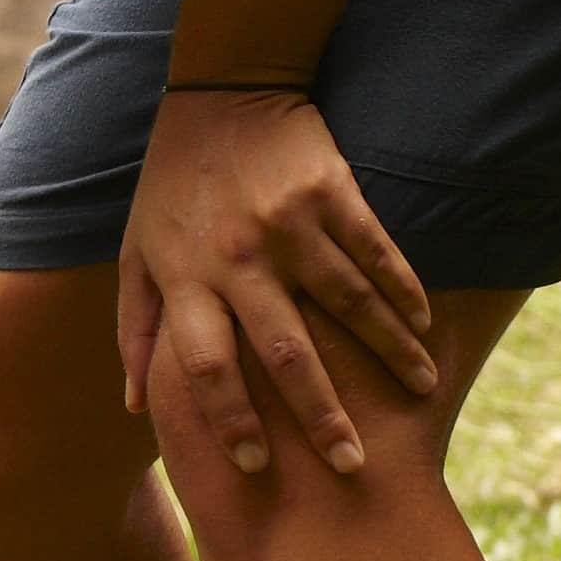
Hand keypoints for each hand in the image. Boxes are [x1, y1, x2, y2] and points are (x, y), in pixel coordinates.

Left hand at [115, 85, 434, 477]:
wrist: (221, 95)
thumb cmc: (171, 188)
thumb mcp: (135, 254)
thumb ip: (137, 329)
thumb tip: (136, 407)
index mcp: (185, 278)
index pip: (206, 365)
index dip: (229, 418)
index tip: (255, 466)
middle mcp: (238, 258)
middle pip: (285, 351)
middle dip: (319, 414)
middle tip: (351, 465)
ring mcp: (290, 225)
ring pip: (349, 305)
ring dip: (389, 354)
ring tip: (421, 393)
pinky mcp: (334, 193)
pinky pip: (377, 254)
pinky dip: (404, 293)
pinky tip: (424, 328)